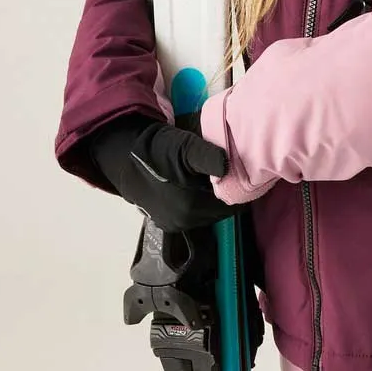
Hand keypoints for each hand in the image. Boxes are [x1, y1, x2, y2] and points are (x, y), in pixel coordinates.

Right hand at [88, 112, 242, 231]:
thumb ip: (209, 157)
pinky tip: (199, 187)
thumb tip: (228, 167)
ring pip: (209, 214)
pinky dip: (202, 204)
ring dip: (215, 199)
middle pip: (221, 210)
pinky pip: (195, 216)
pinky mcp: (167, 223)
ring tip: (214, 178)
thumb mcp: (186, 146)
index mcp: (192, 205)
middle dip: (229, 194)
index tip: (245, 172)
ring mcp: (175, 224)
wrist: (127, 158)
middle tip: (230, 172)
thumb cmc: (159, 150)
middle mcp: (184, 221)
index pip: (233, 203)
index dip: (241, 187)